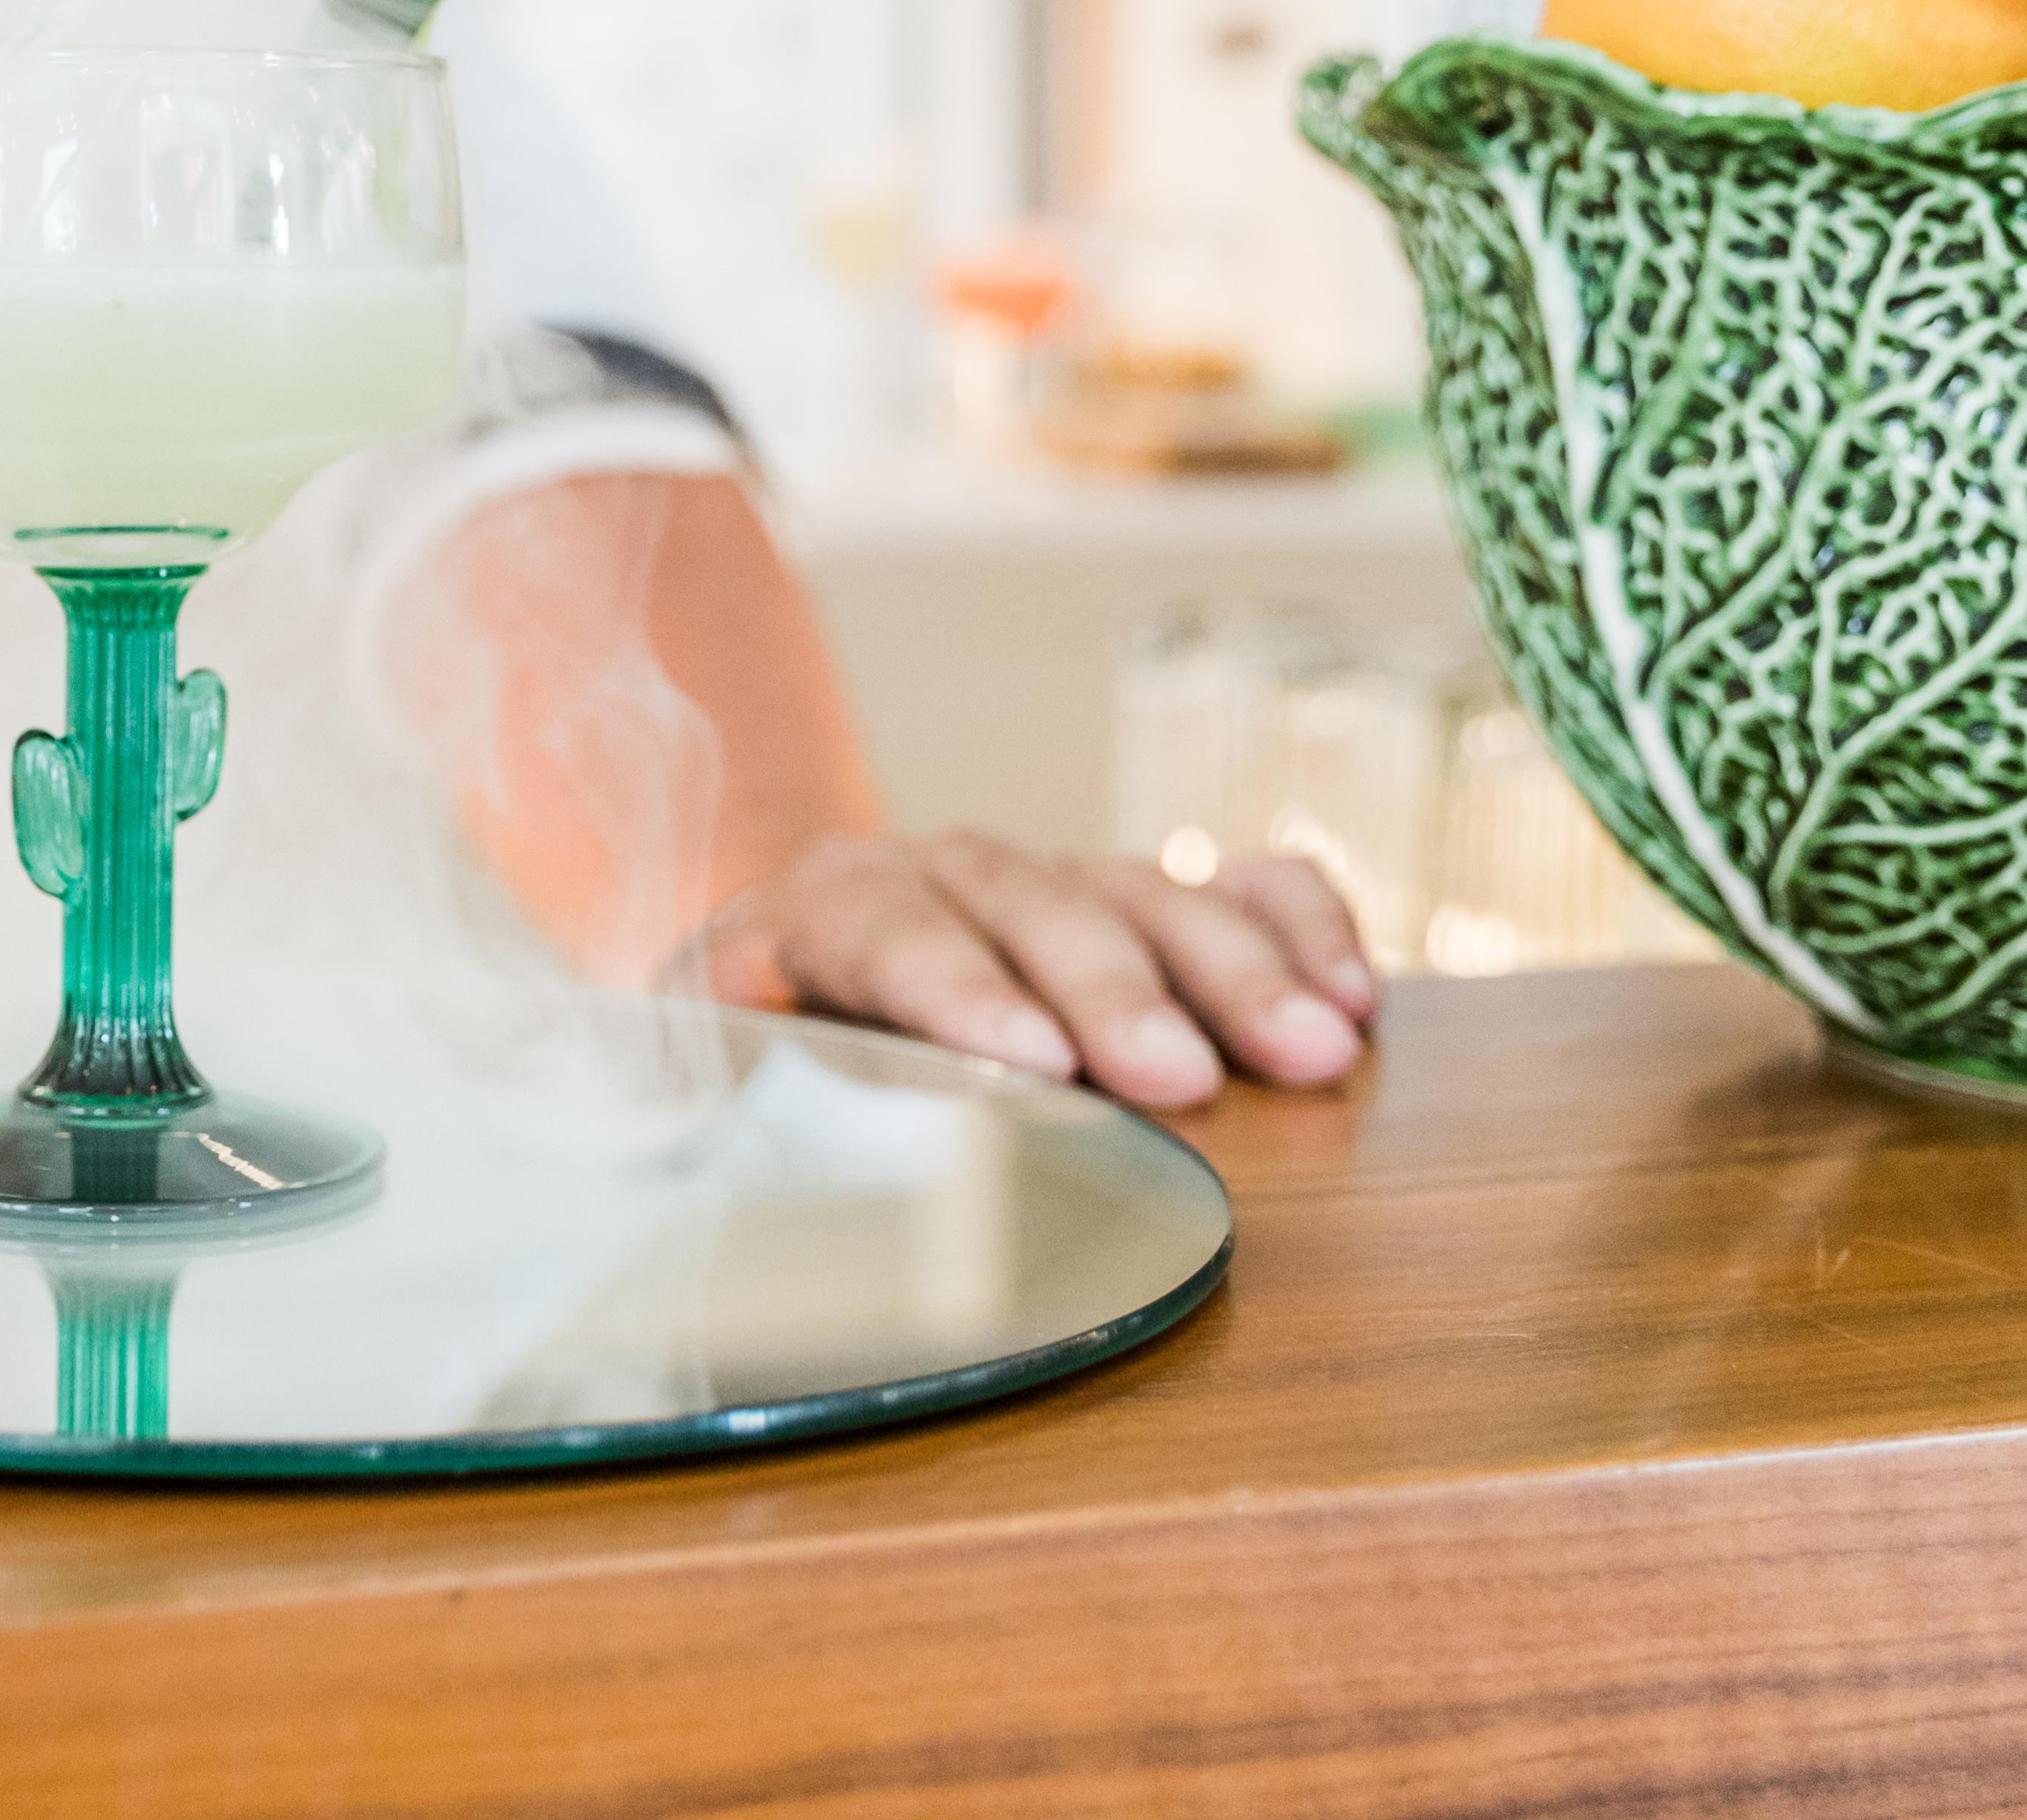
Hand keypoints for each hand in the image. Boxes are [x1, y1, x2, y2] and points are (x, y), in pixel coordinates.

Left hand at [690, 834, 1376, 1107]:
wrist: (785, 979)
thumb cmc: (743, 1054)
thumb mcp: (688, 1076)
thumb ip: (687, 1106)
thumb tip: (672, 1153)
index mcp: (823, 908)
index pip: (888, 930)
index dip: (960, 990)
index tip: (1033, 1063)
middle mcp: (947, 873)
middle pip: (1037, 908)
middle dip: (1117, 991)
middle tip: (1187, 1078)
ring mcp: (1055, 882)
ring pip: (1145, 897)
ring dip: (1236, 971)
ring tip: (1319, 1050)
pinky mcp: (1139, 906)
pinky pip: (1233, 885)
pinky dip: (1297, 925)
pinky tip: (1354, 992)